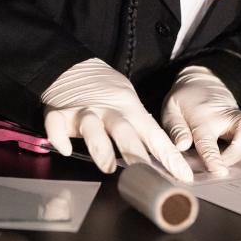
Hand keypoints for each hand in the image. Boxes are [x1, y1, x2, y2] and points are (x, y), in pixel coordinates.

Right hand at [42, 59, 192, 181]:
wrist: (74, 65)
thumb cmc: (106, 90)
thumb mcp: (131, 104)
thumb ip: (142, 129)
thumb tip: (163, 158)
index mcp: (132, 111)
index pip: (155, 136)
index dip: (170, 156)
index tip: (183, 176)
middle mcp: (110, 111)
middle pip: (125, 133)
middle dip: (137, 154)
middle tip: (147, 174)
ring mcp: (85, 112)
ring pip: (93, 129)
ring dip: (101, 147)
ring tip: (107, 167)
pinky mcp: (59, 113)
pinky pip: (56, 125)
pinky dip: (59, 137)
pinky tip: (64, 149)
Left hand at [161, 66, 240, 177]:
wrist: (202, 84)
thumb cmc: (185, 102)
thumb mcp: (171, 111)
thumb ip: (176, 130)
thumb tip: (181, 146)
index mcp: (203, 119)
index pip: (209, 141)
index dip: (214, 158)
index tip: (219, 171)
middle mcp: (227, 117)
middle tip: (226, 165)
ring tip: (234, 155)